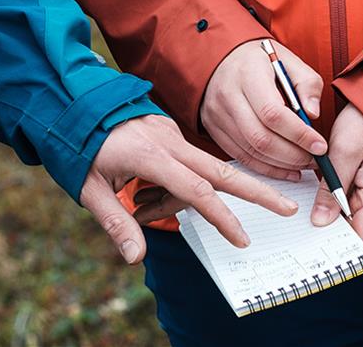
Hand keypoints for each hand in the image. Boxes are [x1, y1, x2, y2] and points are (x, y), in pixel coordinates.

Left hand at [80, 115, 298, 263]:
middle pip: (223, 171)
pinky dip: (174, 186)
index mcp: (152, 156)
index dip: (222, 218)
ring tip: (140, 208)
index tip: (242, 238)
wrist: (74, 104)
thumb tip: (136, 258)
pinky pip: (184, 165)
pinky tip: (141, 196)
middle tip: (289, 207)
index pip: (197, 191)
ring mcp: (172, 135)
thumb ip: (115, 222)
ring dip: (188, 199)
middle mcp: (169, 143)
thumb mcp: (89, 189)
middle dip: (257, 191)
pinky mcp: (169, 134)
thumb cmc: (79, 148)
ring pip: (202, 171)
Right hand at [200, 39, 327, 180]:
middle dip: (293, 155)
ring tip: (304, 164)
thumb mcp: (289, 61)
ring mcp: (217, 115)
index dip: (299, 134)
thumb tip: (313, 114)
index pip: (273, 113)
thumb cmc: (260, 61)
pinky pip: (241, 157)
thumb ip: (307, 84)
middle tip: (315, 159)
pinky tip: (286, 169)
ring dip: (282, 164)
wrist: (221, 59)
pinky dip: (266, 168)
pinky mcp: (214, 130)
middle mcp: (228, 96)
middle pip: (261, 138)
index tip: (320, 146)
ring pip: (251, 151)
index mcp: (248, 74)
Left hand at [310, 104, 362, 246]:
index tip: (314, 254)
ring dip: (325, 224)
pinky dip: (327, 208)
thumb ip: (332, 188)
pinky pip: (342, 206)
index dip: (340, 250)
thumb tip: (320, 222)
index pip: (362, 238)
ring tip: (297, 230)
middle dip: (326, 240)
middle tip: (297, 242)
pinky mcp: (358, 189)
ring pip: (345, 221)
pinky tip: (307, 207)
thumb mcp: (345, 152)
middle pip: (351, 234)